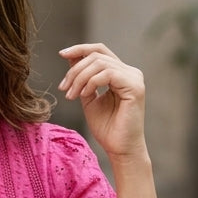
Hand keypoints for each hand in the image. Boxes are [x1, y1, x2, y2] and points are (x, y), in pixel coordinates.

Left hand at [57, 43, 147, 158]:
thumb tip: (71, 57)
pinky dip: (91, 82)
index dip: (80, 49)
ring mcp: (134, 78)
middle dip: (75, 70)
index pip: (100, 50)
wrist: (119, 149)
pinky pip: (108, 74)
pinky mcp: (135, 87)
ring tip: (70, 96)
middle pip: (97, 56)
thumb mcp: (88, 97)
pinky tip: (83, 95)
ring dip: (79, 78)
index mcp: (120, 73)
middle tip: (63, 88)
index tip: (62, 54)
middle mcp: (130, 72)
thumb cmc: (106, 128)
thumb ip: (82, 78)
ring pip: (100, 63)